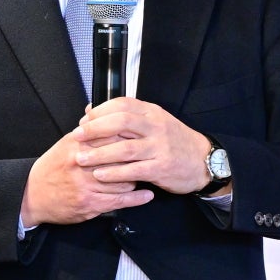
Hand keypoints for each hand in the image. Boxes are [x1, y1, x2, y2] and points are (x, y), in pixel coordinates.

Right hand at [21, 126, 155, 226]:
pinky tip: (147, 194)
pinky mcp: (90, 204)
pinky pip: (120, 200)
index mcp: (78, 145)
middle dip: (136, 157)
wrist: (32, 196)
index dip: (131, 137)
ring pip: (124, 179)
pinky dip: (137, 198)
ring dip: (136, 178)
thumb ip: (85, 129)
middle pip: (121, 157)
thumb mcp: (65, 144)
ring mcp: (87, 185)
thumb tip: (96, 108)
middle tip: (147, 156)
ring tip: (143, 175)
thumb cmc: (52, 169)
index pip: (112, 135)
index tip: (142, 137)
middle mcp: (82, 163)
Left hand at [73, 97, 213, 194]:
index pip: (122, 105)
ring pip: (124, 148)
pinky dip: (114, 173)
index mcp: (152, 113)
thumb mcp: (155, 122)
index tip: (84, 121)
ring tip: (81, 158)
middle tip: (77, 137)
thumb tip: (93, 111)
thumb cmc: (174, 142)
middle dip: (95, 130)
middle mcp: (156, 127)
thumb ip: (128, 117)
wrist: (202, 161)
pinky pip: (133, 170)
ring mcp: (160, 148)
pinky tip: (100, 174)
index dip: (100, 112)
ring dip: (99, 154)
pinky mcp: (161, 168)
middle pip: (121, 122)